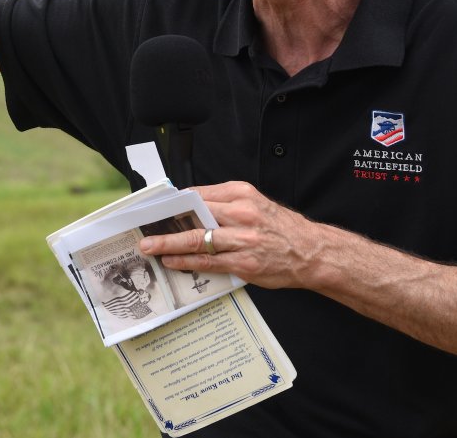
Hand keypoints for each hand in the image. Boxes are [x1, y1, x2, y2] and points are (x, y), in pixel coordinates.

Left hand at [138, 181, 327, 289]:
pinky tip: (172, 261)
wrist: (312, 252)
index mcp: (242, 193)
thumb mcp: (255, 203)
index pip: (198, 194)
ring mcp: (243, 240)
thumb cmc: (281, 228)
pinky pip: (208, 262)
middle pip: (193, 215)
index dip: (173, 202)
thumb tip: (190, 207)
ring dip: (169, 244)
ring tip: (150, 247)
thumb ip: (225, 203)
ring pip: (197, 239)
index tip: (154, 207)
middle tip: (143, 228)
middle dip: (165, 222)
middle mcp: (241, 214)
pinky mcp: (245, 263)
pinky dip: (187, 261)